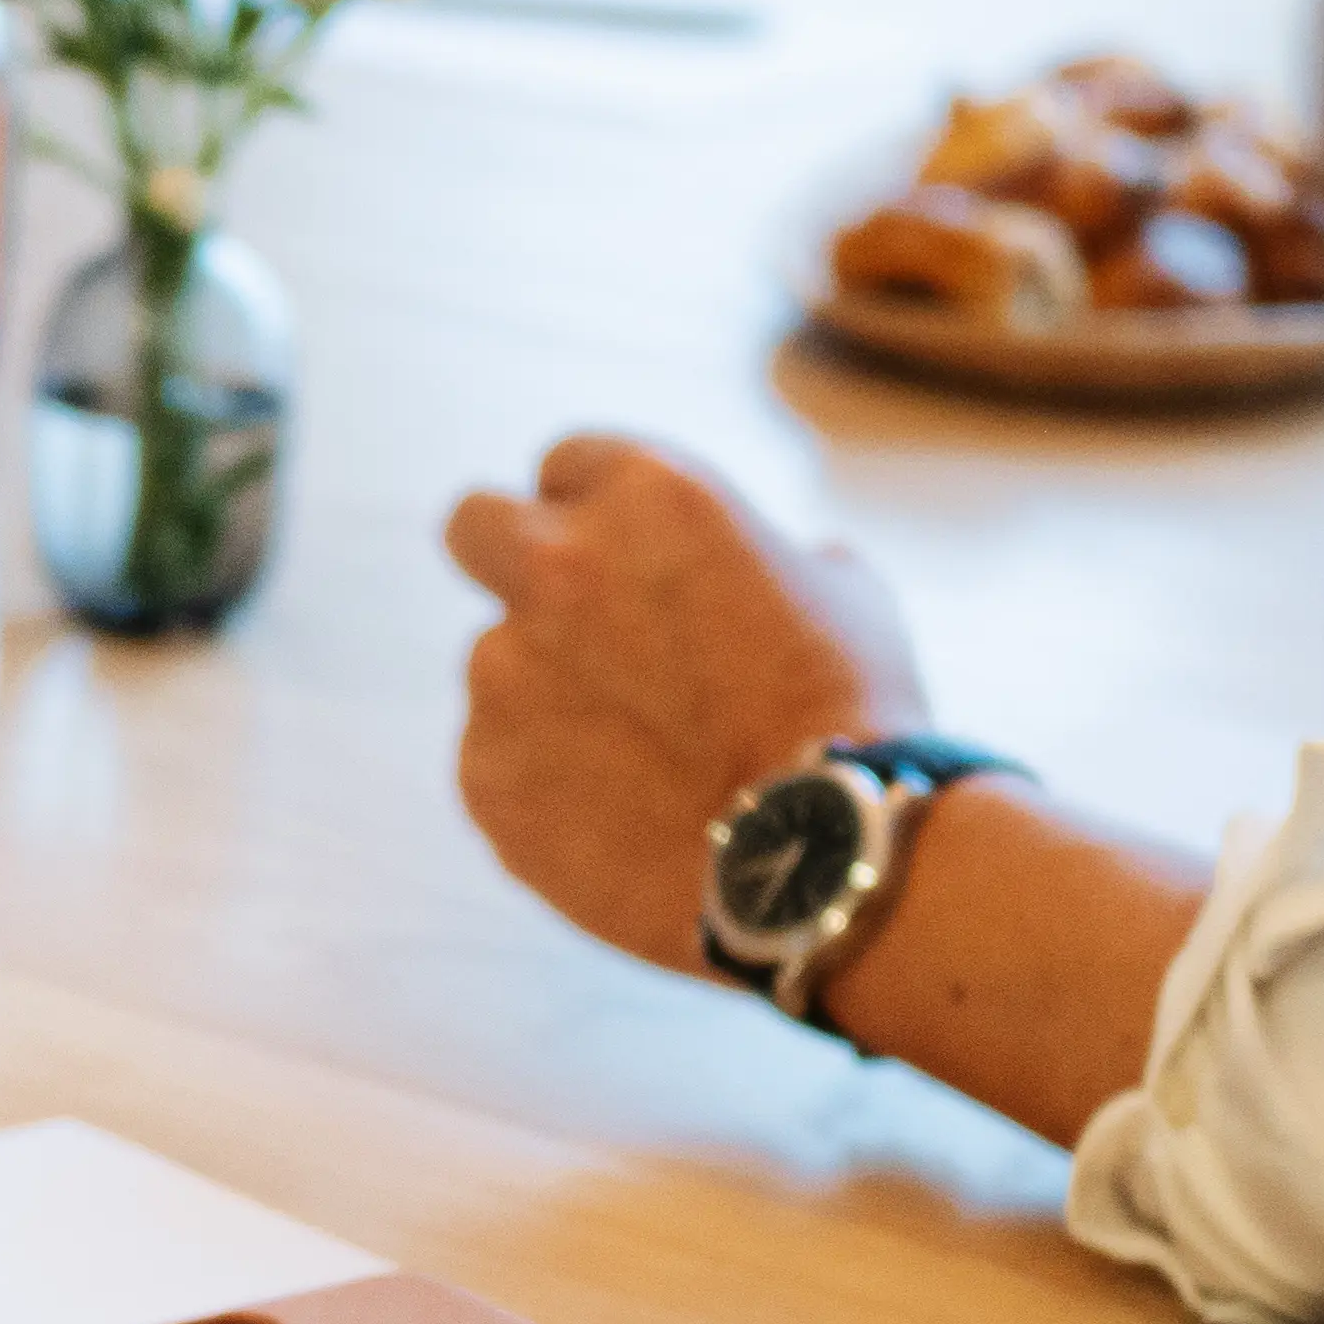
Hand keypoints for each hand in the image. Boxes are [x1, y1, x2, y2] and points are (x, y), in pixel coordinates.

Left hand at [448, 436, 927, 975]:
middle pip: (473, 524)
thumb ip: (775, 557)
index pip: (567, 464)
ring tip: (641, 762)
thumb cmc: (850, 717)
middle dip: (507, 558)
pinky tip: (620, 817)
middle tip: (560, 618)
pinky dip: (542, 780)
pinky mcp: (482, 771)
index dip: (596, 516)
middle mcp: (556, 566)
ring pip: (494, 663)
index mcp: (646, 495)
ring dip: (544, 693)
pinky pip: (495, 760)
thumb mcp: (843, 592)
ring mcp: (504, 672)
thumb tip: (788, 563)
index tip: (620, 561)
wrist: (819, 859)